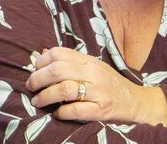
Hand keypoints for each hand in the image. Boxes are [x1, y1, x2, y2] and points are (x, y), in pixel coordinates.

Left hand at [24, 46, 166, 124]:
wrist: (136, 101)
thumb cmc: (109, 83)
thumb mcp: (92, 67)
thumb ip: (70, 61)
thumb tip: (43, 53)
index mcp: (88, 60)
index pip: (59, 53)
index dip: (41, 61)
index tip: (34, 70)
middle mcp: (93, 73)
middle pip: (58, 70)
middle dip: (38, 79)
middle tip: (30, 87)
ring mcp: (98, 91)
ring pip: (65, 89)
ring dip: (45, 96)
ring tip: (37, 101)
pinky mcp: (102, 110)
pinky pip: (77, 110)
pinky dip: (62, 112)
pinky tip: (57, 113)